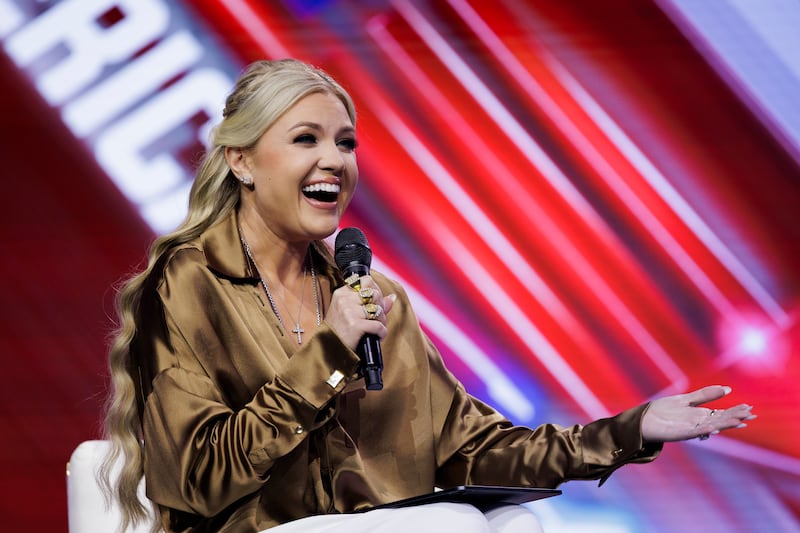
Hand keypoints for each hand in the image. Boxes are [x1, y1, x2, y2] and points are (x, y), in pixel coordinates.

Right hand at [325, 275, 395, 350]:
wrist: (331, 350)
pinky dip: (382, 332)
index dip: (376, 290)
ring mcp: (349, 312)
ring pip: (378, 309)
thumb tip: (392, 297)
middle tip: (377, 317)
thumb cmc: (341, 330)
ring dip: (382, 320)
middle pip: (374, 294)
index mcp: (342, 293)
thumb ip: (372, 302)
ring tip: (377, 328)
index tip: (376, 302)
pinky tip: (378, 336)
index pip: (366, 280)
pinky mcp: (355, 325)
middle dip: (381, 306)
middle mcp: (344, 299)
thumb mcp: (351, 312)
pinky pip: (378, 325)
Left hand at [641, 385, 755, 442]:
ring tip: (738, 421)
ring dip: (724, 424)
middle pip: (720, 419)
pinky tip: (713, 427)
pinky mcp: (678, 433)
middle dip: (735, 417)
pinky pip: (693, 432)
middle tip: (751, 415)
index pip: (722, 413)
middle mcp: (697, 423)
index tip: (750, 409)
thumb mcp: (686, 399)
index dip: (735, 411)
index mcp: (700, 415)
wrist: (643, 419)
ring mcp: (689, 429)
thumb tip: (728, 389)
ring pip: (710, 426)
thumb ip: (705, 395)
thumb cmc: (663, 410)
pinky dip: (703, 430)